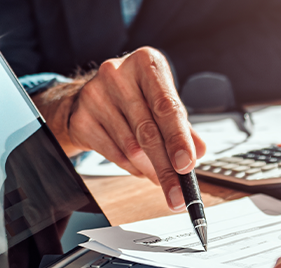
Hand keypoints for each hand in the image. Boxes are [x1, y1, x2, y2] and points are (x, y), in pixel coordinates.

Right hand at [35, 47, 207, 209]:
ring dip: (150, 170)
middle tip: (177, 190)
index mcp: (146, 63)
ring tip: (161, 178)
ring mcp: (95, 95)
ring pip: (130, 147)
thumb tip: (198, 151)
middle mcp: (118, 74)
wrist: (89, 96)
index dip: (178, 138)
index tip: (187, 165)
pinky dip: (132, 167)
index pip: (166, 106)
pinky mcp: (81, 118)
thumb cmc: (134, 95)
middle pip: (147, 131)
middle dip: (166, 167)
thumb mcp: (161, 101)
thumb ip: (182, 125)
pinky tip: (141, 168)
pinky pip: (113, 154)